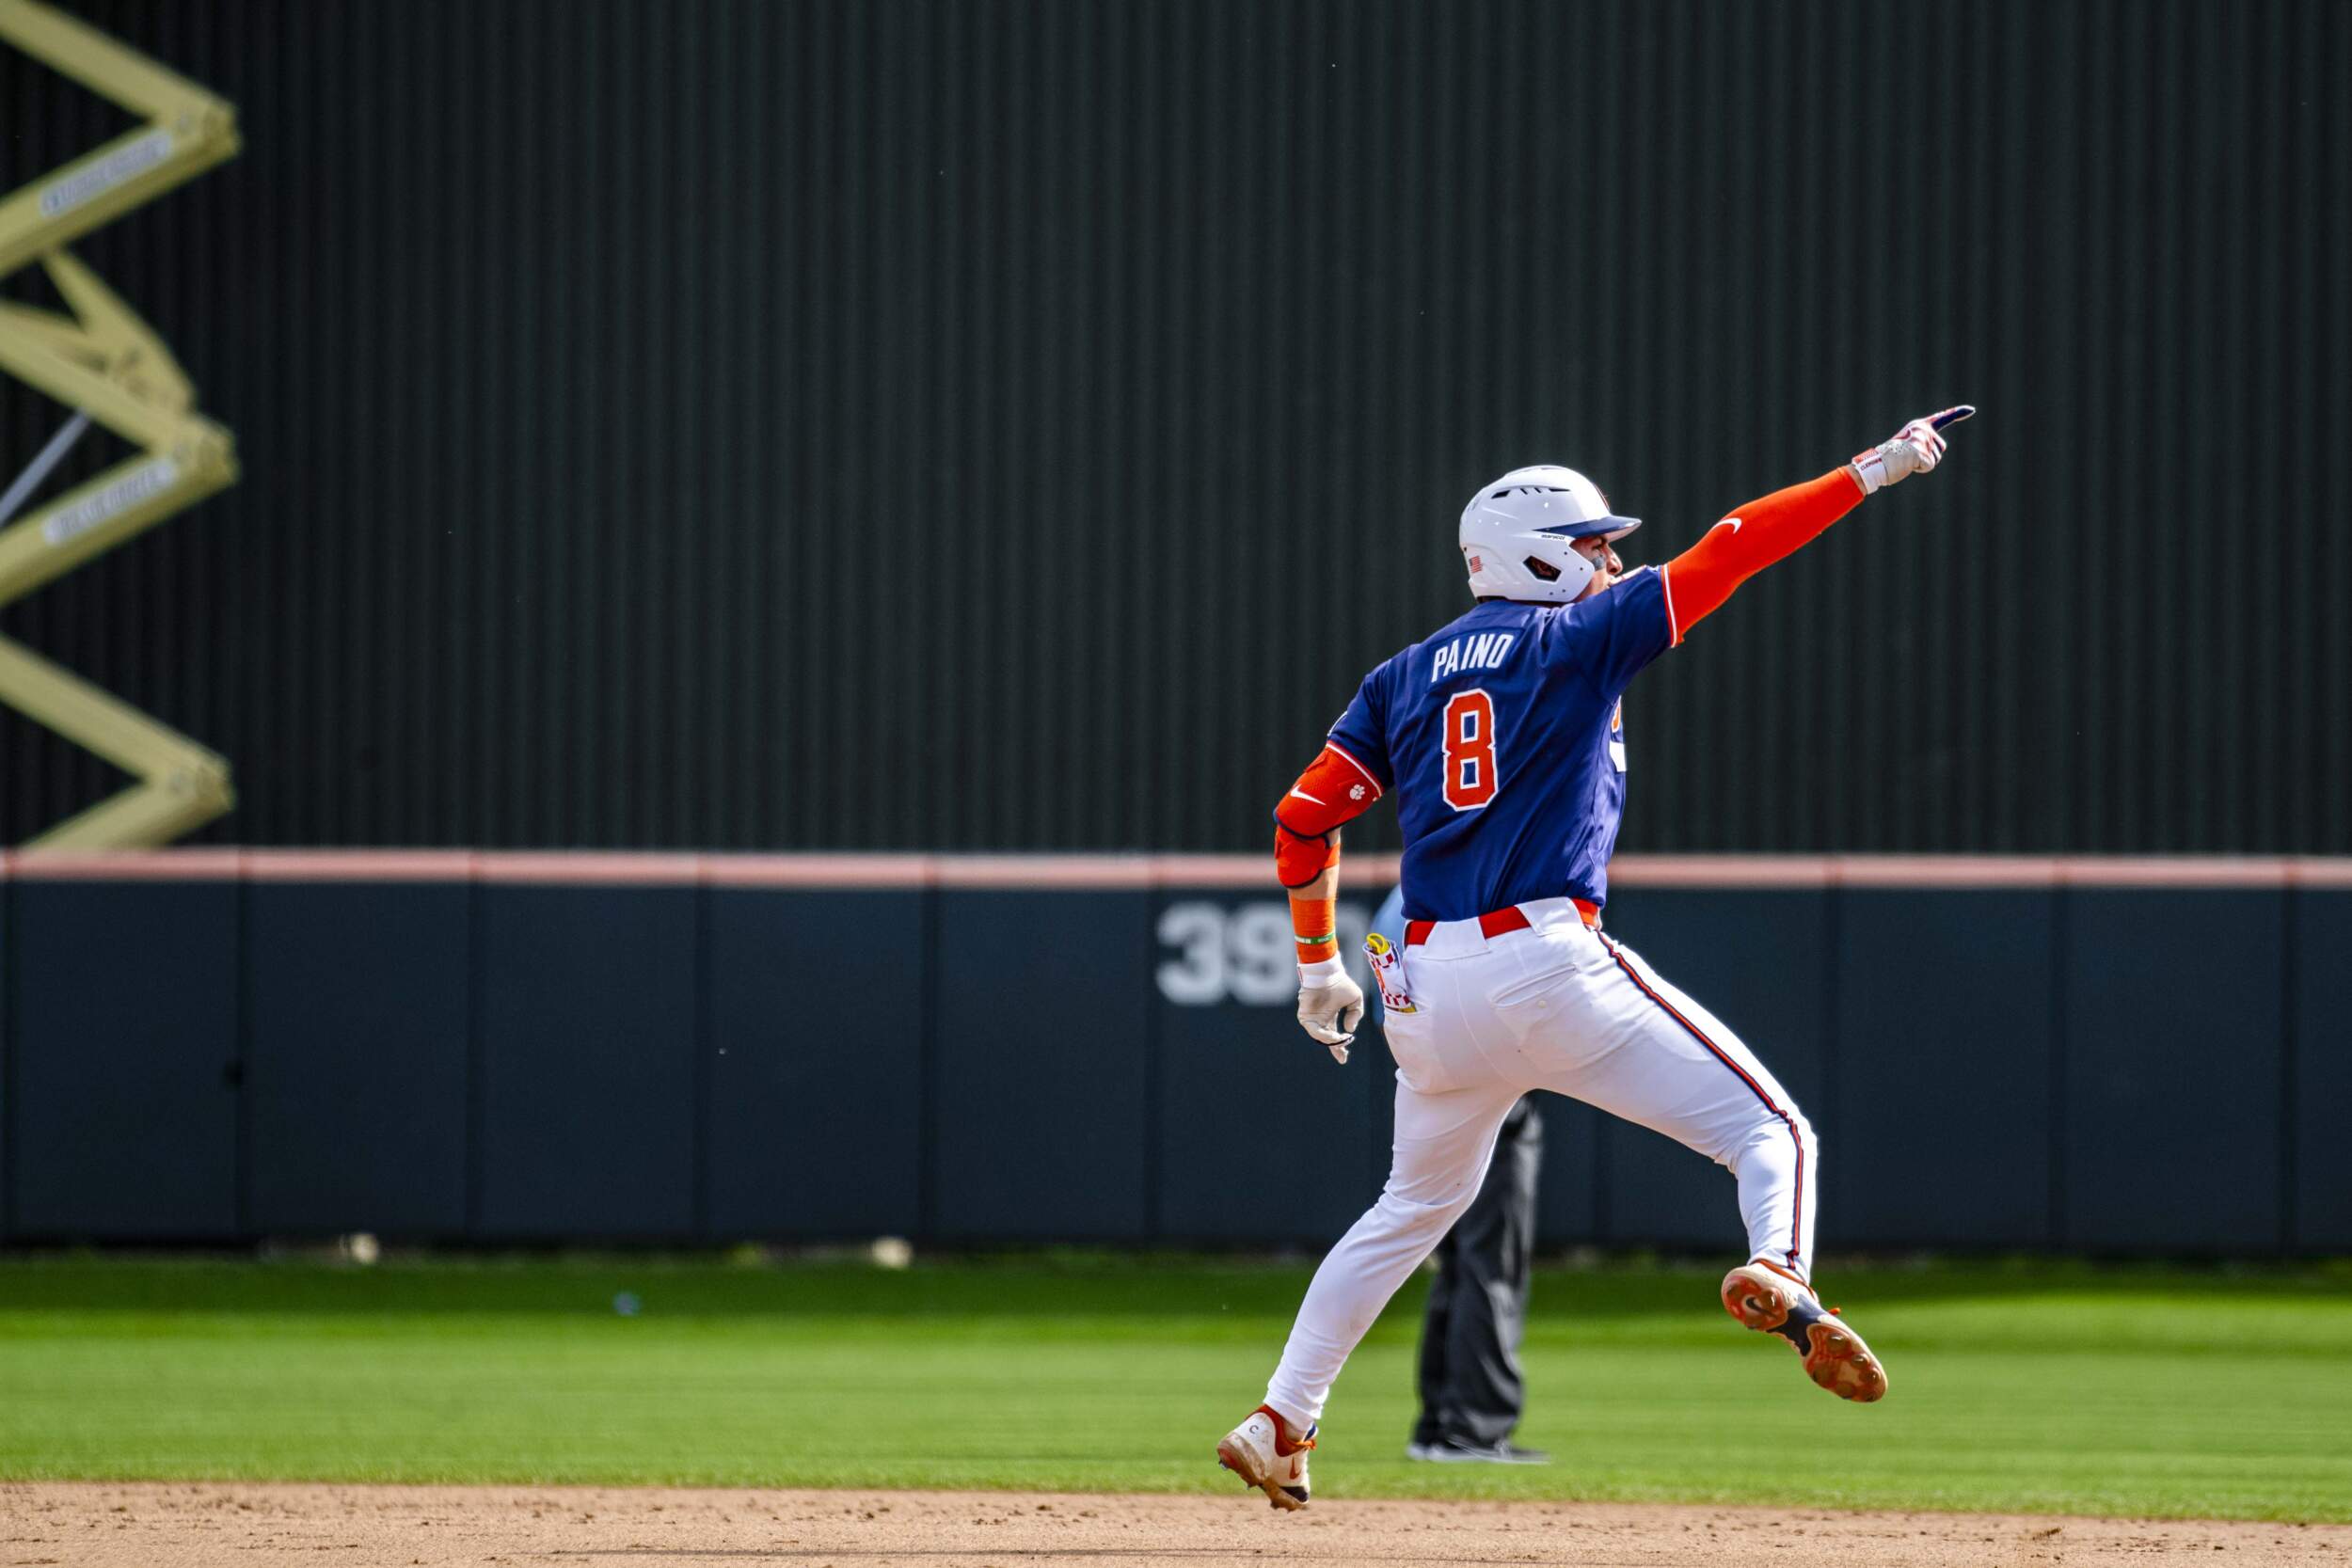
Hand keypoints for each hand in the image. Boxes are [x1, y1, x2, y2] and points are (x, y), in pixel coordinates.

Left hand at [1296, 966, 1363, 1063]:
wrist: (1327, 973)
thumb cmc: (1340, 983)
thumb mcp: (1355, 1000)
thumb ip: (1355, 1015)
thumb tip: (1350, 1031)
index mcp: (1329, 1016)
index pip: (1333, 1035)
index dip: (1339, 1047)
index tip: (1344, 1058)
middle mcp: (1319, 1019)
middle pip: (1326, 1040)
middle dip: (1335, 1049)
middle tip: (1342, 1057)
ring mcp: (1311, 1018)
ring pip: (1320, 1037)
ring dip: (1331, 1041)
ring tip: (1341, 1039)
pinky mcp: (1304, 1016)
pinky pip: (1313, 1030)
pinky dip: (1323, 1035)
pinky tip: (1333, 1035)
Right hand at [1850, 405, 1973, 494]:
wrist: (1877, 463)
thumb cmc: (1890, 457)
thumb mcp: (1907, 444)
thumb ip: (1921, 443)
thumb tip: (1929, 453)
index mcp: (1920, 425)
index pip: (1943, 418)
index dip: (1958, 413)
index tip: (1972, 409)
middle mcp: (1924, 430)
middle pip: (1940, 447)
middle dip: (1930, 456)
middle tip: (1910, 457)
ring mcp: (1924, 442)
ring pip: (1936, 458)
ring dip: (1924, 464)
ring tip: (1907, 461)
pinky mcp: (1923, 454)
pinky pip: (1929, 466)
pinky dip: (1920, 469)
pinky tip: (1908, 465)